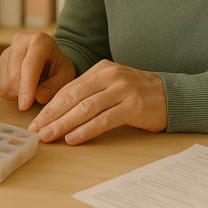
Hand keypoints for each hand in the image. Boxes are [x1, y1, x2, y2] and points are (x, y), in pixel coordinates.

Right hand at [0, 32, 76, 110]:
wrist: (49, 59)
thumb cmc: (57, 66)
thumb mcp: (65, 76)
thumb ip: (55, 86)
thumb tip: (38, 97)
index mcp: (40, 41)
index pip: (29, 66)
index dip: (26, 87)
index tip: (25, 106)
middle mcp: (20, 42)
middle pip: (13, 74)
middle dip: (22, 93)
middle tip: (33, 99)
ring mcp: (6, 52)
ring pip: (3, 82)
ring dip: (15, 94)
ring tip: (29, 91)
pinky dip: (8, 93)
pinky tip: (20, 89)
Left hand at [28, 60, 166, 144]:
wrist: (172, 95)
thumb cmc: (137, 93)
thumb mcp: (112, 85)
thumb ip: (89, 93)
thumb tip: (58, 111)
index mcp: (101, 69)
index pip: (69, 88)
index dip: (50, 106)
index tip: (36, 120)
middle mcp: (110, 76)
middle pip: (73, 97)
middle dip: (52, 115)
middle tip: (36, 130)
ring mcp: (122, 89)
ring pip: (86, 108)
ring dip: (64, 124)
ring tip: (49, 136)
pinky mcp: (133, 106)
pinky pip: (104, 120)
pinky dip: (86, 130)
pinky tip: (73, 138)